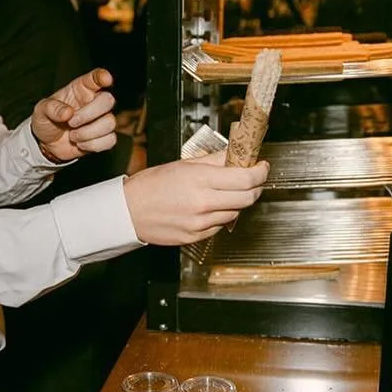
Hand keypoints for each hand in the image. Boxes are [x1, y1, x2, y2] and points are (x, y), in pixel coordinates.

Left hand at [32, 67, 118, 162]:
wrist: (47, 144)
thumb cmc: (47, 121)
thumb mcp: (41, 111)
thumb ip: (51, 108)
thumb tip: (67, 112)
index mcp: (80, 90)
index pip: (95, 79)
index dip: (102, 77)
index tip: (106, 79)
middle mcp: (94, 102)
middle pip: (108, 100)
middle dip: (89, 114)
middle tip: (71, 122)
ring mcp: (101, 120)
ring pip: (110, 123)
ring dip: (88, 133)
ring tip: (73, 136)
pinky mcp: (104, 136)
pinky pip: (110, 140)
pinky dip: (93, 145)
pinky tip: (81, 144)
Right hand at [122, 151, 269, 244]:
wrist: (128, 211)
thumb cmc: (151, 185)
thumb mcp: (184, 164)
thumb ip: (215, 160)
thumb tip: (236, 154)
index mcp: (201, 180)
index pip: (246, 178)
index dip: (260, 172)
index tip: (262, 167)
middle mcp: (203, 203)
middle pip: (248, 198)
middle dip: (255, 187)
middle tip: (252, 179)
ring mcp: (201, 223)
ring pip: (236, 212)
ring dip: (237, 202)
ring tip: (224, 192)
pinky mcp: (196, 237)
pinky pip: (220, 226)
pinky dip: (221, 215)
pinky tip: (209, 207)